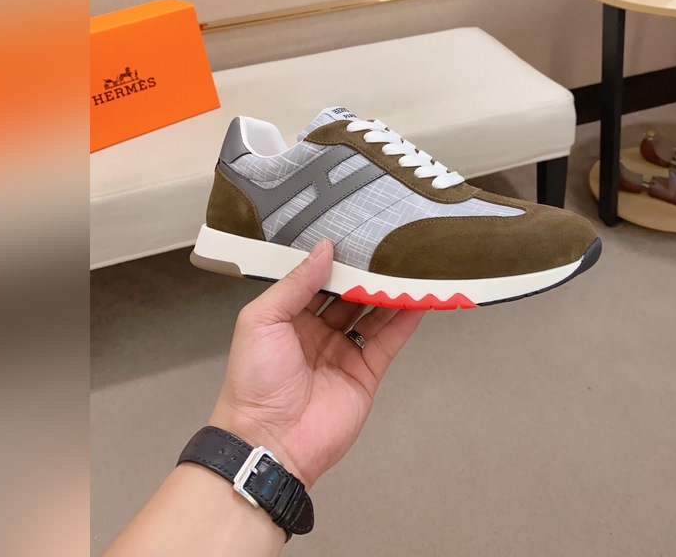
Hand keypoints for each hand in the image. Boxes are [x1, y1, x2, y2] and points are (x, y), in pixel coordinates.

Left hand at [209, 239, 424, 487]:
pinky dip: (405, 320)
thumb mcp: (262, 320)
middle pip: (348, 295)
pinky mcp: (366, 372)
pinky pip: (388, 340)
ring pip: (372, 314)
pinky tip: (419, 298)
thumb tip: (324, 249)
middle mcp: (317, 331)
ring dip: (389, 292)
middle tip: (388, 245)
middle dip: (366, 273)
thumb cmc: (255, 378)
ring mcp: (343, 352)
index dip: (334, 261)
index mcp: (288, 317)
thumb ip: (295, 283)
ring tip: (409, 265)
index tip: (354, 234)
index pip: (316, 280)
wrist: (270, 441)